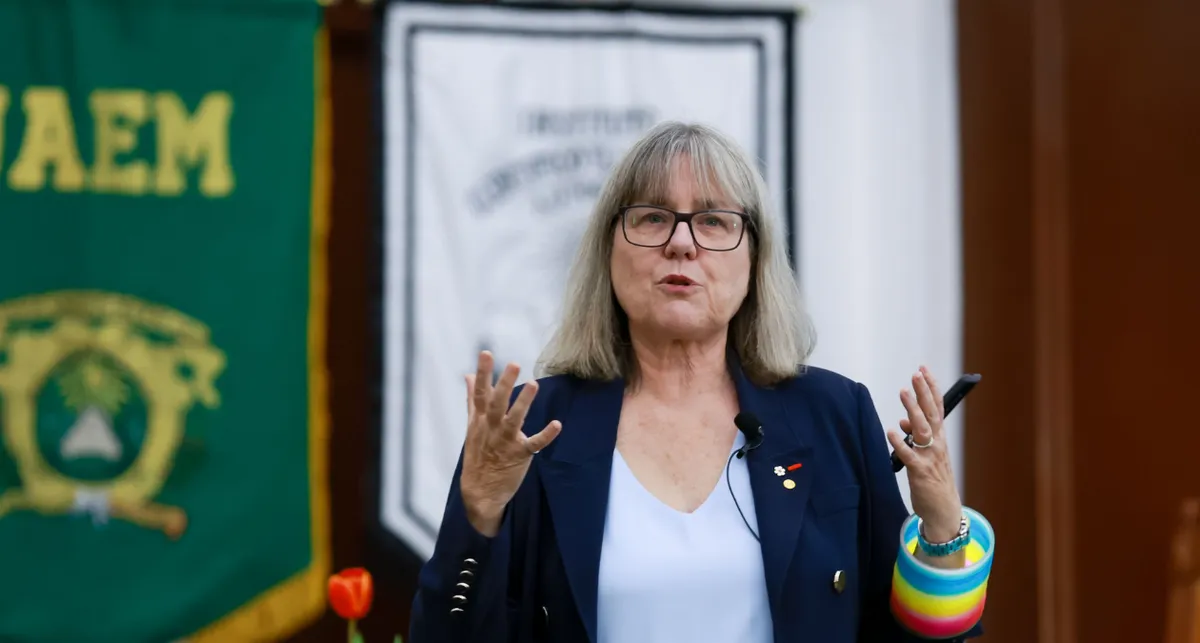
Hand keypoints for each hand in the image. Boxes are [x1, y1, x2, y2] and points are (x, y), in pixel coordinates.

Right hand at [459, 351, 561, 536]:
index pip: (480, 393)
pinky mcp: (520, 455)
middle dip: (504, 384)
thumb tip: (468, 376)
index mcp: (480, 419)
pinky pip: (534, 444)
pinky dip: (545, 435)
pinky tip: (557, 425)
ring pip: (513, 420)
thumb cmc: (478, 454)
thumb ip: (472, 399)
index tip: (486, 353)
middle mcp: (491, 428)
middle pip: (497, 403)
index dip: (483, 373)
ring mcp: (505, 442)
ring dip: (523, 403)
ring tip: (533, 384)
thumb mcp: (472, 425)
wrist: (480, 492)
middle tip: (514, 364)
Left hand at [886, 366, 962, 542]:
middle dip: (924, 393)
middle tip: (916, 374)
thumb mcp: (928, 455)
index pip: (937, 408)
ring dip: (912, 410)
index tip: (923, 369)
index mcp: (940, 438)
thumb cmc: (934, 480)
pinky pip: (909, 455)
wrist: (944, 510)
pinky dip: (900, 443)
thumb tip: (903, 420)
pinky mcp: (920, 472)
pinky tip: (892, 431)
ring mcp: (929, 458)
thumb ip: (917, 436)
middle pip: (931, 414)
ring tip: (903, 393)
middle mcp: (937, 445)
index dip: (931, 388)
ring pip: (922, 430)